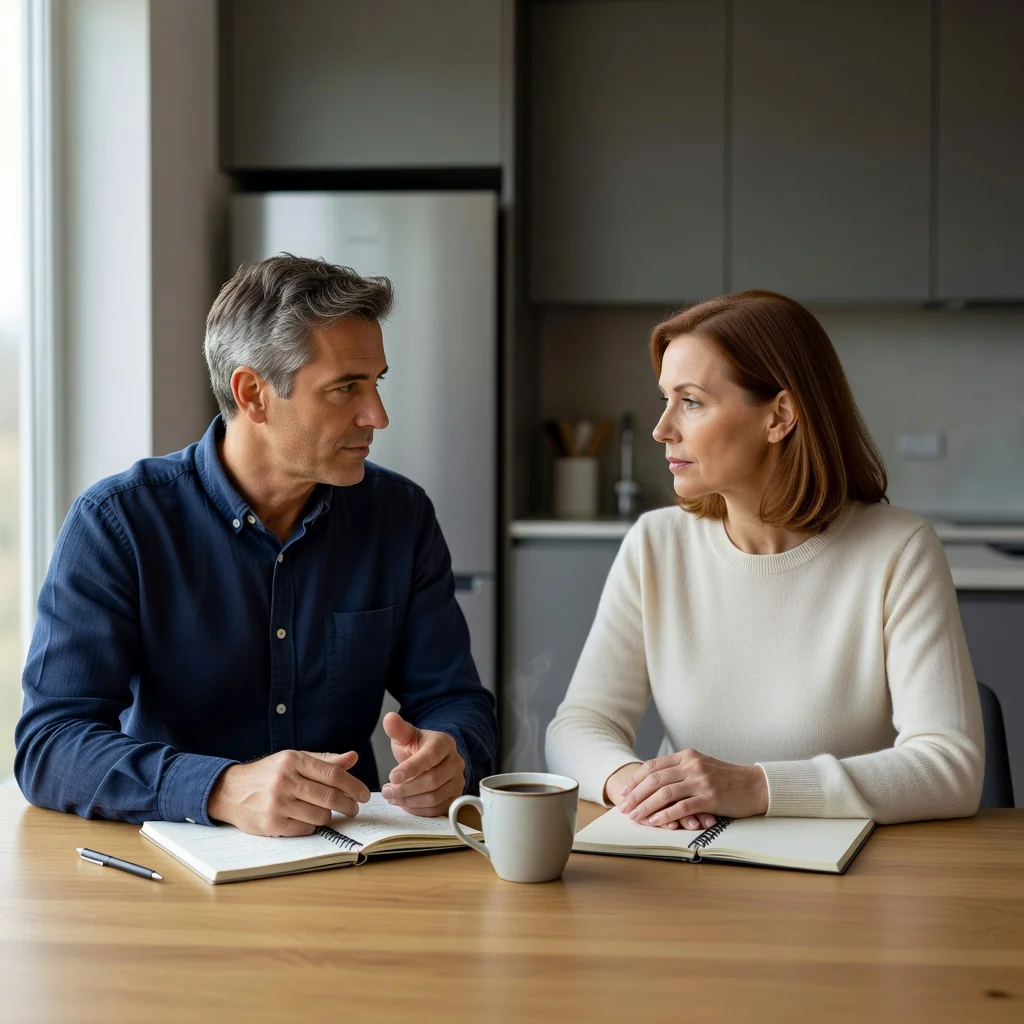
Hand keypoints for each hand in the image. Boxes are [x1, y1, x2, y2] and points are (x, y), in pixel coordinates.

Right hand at [207, 749, 370, 836]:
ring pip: (320, 815)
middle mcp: (285, 780)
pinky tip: (308, 819)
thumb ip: (324, 761)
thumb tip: (352, 758)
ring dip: (330, 816)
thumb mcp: (294, 760)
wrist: (231, 791)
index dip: (353, 785)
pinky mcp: (271, 824)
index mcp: (293, 760)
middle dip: (349, 804)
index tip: (364, 794)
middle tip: (354, 808)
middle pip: (329, 796)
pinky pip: (305, 828)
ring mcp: (277, 803)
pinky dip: (312, 825)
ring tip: (328, 812)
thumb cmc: (268, 774)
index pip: (333, 773)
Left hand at [381, 712, 465, 816]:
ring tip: (392, 797)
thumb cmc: (418, 747)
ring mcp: (457, 781)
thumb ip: (398, 728)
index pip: (430, 756)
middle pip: (432, 781)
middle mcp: (455, 762)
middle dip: (405, 789)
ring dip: (409, 801)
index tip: (392, 777)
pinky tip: (404, 804)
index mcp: (444, 743)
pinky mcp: (454, 797)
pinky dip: (418, 810)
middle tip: (386, 791)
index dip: (411, 768)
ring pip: (434, 797)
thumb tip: (389, 717)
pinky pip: (437, 809)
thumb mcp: (407, 736)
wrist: (433, 759)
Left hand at [616, 749, 768, 830]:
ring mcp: (700, 781)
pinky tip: (655, 822)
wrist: (756, 785)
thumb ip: (681, 768)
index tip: (624, 792)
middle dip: (635, 795)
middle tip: (624, 808)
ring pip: (664, 794)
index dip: (636, 780)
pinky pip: (681, 807)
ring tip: (635, 817)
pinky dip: (665, 815)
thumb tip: (656, 779)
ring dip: (646, 807)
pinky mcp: (710, 798)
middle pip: (654, 779)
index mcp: (687, 756)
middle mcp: (691, 765)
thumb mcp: (702, 765)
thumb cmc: (728, 778)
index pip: (653, 766)